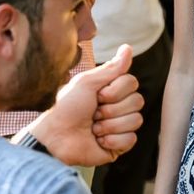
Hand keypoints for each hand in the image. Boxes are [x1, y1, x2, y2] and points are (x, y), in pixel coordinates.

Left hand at [27, 46, 142, 166]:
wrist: (56, 137)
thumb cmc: (66, 107)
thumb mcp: (86, 82)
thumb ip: (111, 68)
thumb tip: (128, 47)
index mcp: (109, 90)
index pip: (132, 82)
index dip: (116, 90)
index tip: (98, 95)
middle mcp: (116, 106)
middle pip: (138, 101)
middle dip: (112, 109)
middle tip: (93, 113)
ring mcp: (119, 126)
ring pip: (136, 120)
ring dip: (110, 125)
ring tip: (93, 128)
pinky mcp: (119, 146)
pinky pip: (131, 139)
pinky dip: (113, 140)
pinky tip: (98, 141)